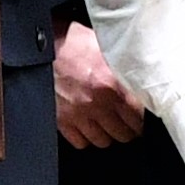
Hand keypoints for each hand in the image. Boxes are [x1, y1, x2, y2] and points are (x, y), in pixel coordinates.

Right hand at [51, 18, 146, 147]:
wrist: (41, 46)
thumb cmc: (72, 42)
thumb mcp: (105, 47)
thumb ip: (123, 68)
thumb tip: (140, 81)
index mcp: (112, 84)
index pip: (138, 116)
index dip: (143, 119)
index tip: (143, 119)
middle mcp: (97, 103)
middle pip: (124, 133)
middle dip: (129, 130)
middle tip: (129, 124)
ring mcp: (78, 114)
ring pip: (103, 141)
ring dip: (108, 135)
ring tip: (109, 126)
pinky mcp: (61, 120)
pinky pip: (80, 142)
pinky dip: (86, 138)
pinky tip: (89, 127)